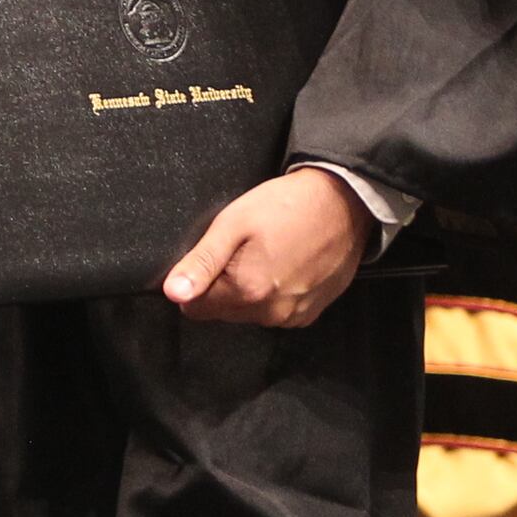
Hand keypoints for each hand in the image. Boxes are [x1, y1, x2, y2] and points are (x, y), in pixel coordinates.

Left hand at [164, 167, 373, 327]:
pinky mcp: (311, 312)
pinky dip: (276, 292)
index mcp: (247, 291)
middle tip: (245, 248)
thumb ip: (201, 262)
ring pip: (250, 312)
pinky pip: (277, 311)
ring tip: (269, 252)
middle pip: (223, 311)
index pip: (195, 308)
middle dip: (225, 284)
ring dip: (252, 289)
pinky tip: (287, 264)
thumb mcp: (234, 223)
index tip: (216, 257)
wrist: (343, 201)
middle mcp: (272, 312)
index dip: (198, 281)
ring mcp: (294, 316)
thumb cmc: (288, 205)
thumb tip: (172, 293)